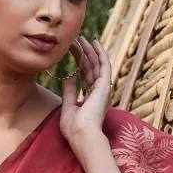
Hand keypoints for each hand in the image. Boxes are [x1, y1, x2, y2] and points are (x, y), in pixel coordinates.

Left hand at [59, 35, 113, 151]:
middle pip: (91, 67)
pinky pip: (104, 65)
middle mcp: (99, 92)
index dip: (79, 62)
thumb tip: (68, 77)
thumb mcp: (68, 107)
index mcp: (92, 98)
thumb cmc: (74, 128)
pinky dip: (100, 53)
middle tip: (75, 40)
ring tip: (81, 37)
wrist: (82, 135)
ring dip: (89, 50)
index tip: (72, 51)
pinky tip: (94, 42)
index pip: (86, 75)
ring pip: (97, 64)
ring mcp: (103, 88)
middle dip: (83, 53)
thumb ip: (69, 92)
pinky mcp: (105, 86)